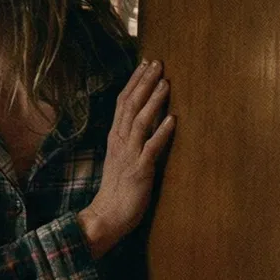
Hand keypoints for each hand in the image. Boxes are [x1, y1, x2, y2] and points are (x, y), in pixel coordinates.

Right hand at [81, 59, 174, 258]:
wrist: (107, 215)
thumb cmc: (117, 189)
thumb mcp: (120, 158)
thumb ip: (129, 139)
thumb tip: (145, 122)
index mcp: (115, 137)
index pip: (122, 103)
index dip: (134, 82)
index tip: (145, 63)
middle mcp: (119, 142)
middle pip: (130, 106)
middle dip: (144, 83)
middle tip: (157, 63)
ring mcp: (129, 155)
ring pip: (140, 122)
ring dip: (153, 101)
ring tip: (166, 83)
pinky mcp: (139, 170)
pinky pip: (151, 148)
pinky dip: (161, 133)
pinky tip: (172, 120)